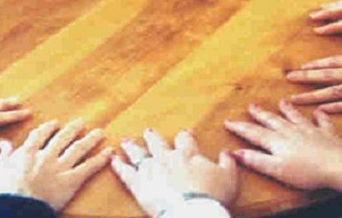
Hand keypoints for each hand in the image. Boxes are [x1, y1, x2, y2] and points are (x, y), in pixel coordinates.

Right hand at [0, 119, 112, 210]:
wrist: (14, 208)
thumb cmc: (1, 191)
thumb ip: (3, 155)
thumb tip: (4, 143)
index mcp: (28, 152)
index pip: (39, 135)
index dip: (48, 128)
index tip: (54, 124)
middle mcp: (46, 156)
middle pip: (62, 138)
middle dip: (72, 129)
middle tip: (80, 122)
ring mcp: (60, 168)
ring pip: (78, 149)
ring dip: (90, 139)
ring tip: (99, 132)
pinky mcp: (71, 181)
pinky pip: (89, 167)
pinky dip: (100, 158)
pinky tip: (109, 151)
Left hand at [111, 129, 236, 216]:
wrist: (193, 212)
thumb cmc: (212, 195)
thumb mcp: (228, 178)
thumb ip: (227, 163)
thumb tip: (227, 153)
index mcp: (187, 154)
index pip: (184, 139)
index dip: (185, 136)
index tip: (184, 133)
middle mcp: (166, 158)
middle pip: (157, 143)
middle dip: (152, 137)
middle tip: (148, 131)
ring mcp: (151, 171)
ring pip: (138, 155)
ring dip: (132, 147)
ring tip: (126, 141)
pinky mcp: (139, 186)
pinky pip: (126, 174)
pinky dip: (118, 166)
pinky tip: (113, 160)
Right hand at [225, 102, 341, 190]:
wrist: (339, 167)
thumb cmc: (306, 172)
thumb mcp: (276, 169)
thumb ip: (256, 160)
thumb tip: (235, 152)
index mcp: (277, 141)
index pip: (254, 132)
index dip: (240, 127)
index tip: (228, 120)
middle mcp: (291, 132)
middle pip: (273, 121)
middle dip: (261, 114)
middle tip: (252, 105)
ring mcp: (310, 131)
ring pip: (295, 117)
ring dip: (287, 110)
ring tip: (281, 101)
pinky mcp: (328, 134)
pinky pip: (323, 122)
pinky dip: (320, 116)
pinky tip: (319, 111)